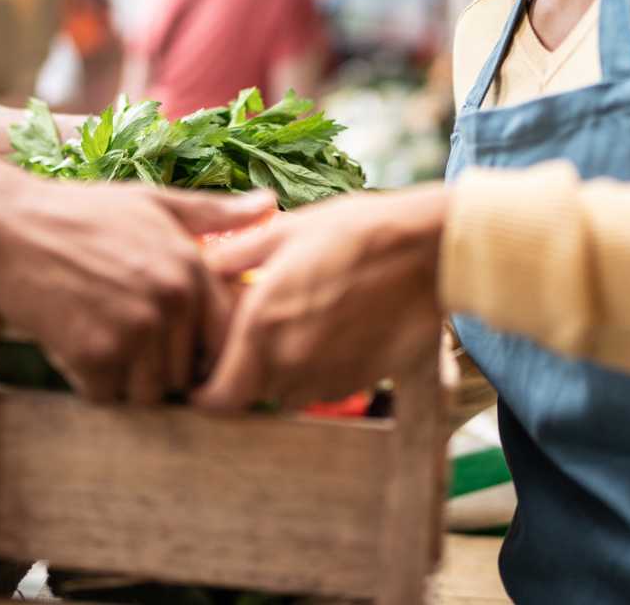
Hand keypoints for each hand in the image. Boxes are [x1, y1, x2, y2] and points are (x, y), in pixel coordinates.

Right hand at [0, 181, 275, 403]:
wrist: (7, 225)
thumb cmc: (80, 213)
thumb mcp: (152, 202)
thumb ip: (214, 213)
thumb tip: (271, 203)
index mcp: (192, 268)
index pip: (226, 339)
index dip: (205, 352)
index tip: (181, 351)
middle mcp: (171, 301)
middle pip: (188, 374)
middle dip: (161, 368)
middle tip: (124, 339)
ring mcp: (133, 331)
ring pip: (149, 393)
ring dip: (125, 381)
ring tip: (99, 339)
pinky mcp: (94, 356)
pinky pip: (106, 396)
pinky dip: (89, 382)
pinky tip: (73, 344)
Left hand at [193, 187, 449, 411]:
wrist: (427, 251)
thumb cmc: (354, 232)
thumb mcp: (284, 231)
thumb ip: (233, 257)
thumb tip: (202, 271)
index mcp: (262, 327)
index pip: (218, 398)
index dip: (207, 392)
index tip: (208, 372)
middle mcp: (291, 362)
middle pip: (251, 394)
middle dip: (245, 371)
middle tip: (255, 335)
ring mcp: (328, 376)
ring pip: (286, 393)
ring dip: (281, 372)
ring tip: (296, 328)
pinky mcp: (359, 381)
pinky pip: (322, 388)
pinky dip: (316, 370)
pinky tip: (330, 332)